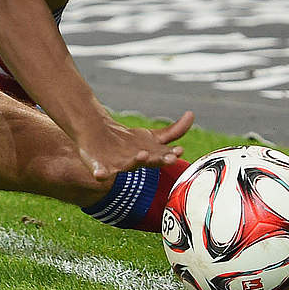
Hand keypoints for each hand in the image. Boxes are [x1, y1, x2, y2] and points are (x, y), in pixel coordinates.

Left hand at [75, 111, 193, 180]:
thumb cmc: (126, 142)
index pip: (163, 156)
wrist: (97, 137)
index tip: (180, 151)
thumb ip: (173, 131)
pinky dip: (101, 174)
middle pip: (148, 162)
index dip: (171, 155)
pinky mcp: (100, 167)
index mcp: (148, 157)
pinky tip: (100, 175)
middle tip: (169, 159)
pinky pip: (101, 172)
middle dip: (157, 160)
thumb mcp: (150, 137)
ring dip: (136, 162)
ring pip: (128, 166)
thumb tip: (192, 114)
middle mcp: (135, 163)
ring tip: (143, 154)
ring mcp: (117, 166)